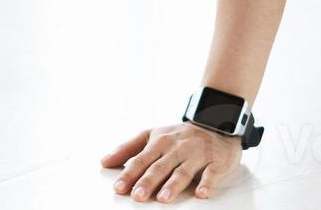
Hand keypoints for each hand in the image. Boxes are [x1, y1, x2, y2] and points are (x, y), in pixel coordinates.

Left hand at [101, 121, 241, 201]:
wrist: (215, 122)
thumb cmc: (179, 135)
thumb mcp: (151, 135)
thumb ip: (128, 148)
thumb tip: (104, 161)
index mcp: (159, 142)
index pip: (141, 160)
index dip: (129, 174)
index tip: (118, 187)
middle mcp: (177, 148)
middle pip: (160, 167)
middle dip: (148, 181)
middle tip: (138, 196)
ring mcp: (197, 154)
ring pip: (183, 171)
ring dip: (173, 184)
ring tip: (163, 197)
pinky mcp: (215, 161)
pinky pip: (211, 174)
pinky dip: (207, 183)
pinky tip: (201, 193)